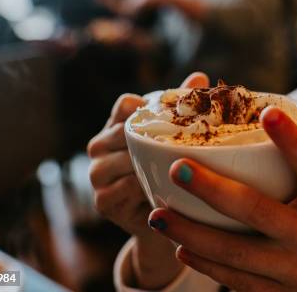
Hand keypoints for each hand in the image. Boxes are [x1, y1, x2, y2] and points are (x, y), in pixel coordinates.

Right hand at [87, 72, 209, 288]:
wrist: (168, 219)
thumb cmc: (172, 170)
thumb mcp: (176, 138)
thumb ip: (183, 106)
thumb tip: (199, 76)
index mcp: (117, 126)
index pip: (124, 106)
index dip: (146, 106)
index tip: (173, 112)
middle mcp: (100, 147)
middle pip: (122, 132)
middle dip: (151, 136)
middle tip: (183, 139)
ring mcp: (97, 174)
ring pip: (121, 160)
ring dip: (147, 161)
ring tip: (175, 162)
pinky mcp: (103, 201)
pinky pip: (122, 188)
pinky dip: (143, 185)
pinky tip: (163, 185)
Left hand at [147, 107, 296, 291]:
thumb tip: (259, 140)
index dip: (290, 139)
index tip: (268, 111)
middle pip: (255, 210)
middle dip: (211, 189)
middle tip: (178, 169)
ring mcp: (296, 273)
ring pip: (233, 252)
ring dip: (190, 233)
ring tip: (159, 215)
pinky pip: (236, 281)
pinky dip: (206, 264)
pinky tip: (183, 248)